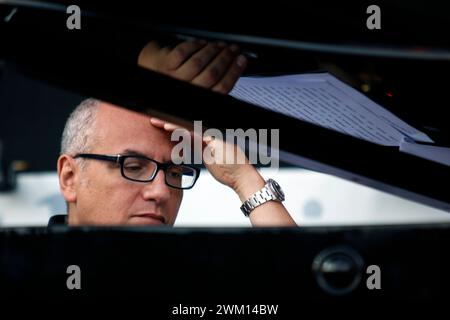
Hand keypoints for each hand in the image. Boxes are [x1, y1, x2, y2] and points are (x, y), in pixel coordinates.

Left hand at [138, 40, 246, 93]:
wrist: (148, 81)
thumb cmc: (176, 87)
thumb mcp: (196, 93)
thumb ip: (212, 87)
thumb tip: (235, 68)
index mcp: (196, 103)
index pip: (220, 89)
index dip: (234, 73)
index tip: (242, 60)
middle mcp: (184, 94)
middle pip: (211, 75)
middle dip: (226, 59)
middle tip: (234, 49)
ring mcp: (173, 79)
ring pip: (199, 63)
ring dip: (213, 50)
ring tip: (221, 45)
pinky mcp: (164, 65)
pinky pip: (184, 52)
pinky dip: (196, 45)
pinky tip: (202, 43)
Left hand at [150, 117, 296, 225]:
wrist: (241, 176)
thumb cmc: (229, 171)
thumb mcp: (212, 161)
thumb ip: (203, 153)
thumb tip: (194, 152)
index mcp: (206, 141)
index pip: (186, 131)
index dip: (173, 128)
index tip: (160, 127)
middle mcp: (208, 137)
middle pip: (185, 127)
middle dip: (169, 123)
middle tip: (154, 121)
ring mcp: (211, 138)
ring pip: (188, 128)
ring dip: (173, 126)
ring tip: (160, 124)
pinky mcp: (213, 142)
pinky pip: (194, 135)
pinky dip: (182, 132)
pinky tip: (171, 129)